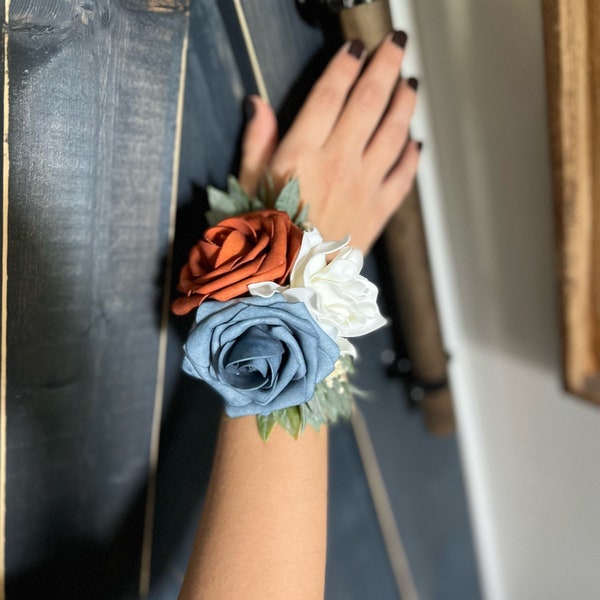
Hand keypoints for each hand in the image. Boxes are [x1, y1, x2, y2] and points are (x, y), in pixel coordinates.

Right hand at [237, 32, 420, 254]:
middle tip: (395, 43)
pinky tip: (414, 142)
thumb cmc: (264, 238)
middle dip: (385, 66)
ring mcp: (364, 186)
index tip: (355, 46)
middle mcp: (339, 162)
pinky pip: (403, 176)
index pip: (330, 94)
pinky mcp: (379, 211)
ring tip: (410, 84)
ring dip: (405, 103)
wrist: (291, 285)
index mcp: (303, 153)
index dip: (344, 64)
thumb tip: (257, 104)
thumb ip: (257, 142)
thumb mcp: (249, 186)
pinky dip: (412, 156)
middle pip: (370, 102)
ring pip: (394, 133)